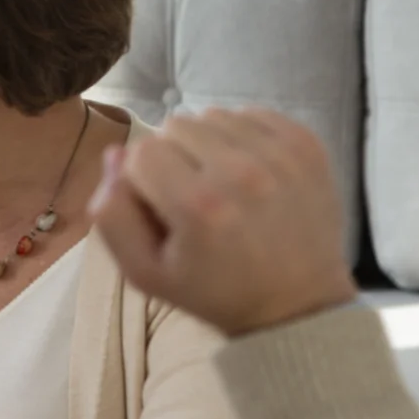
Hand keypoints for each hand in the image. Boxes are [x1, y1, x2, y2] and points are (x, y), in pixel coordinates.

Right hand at [89, 109, 356, 336]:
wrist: (298, 304)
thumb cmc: (214, 291)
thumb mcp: (144, 273)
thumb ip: (111, 215)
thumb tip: (114, 154)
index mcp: (198, 205)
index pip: (140, 151)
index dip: (143, 180)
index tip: (165, 210)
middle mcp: (241, 171)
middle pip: (175, 125)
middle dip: (174, 157)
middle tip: (194, 196)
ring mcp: (280, 155)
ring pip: (212, 116)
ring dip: (208, 144)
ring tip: (222, 183)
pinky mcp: (307, 144)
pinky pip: (252, 113)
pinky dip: (242, 135)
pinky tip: (249, 170)